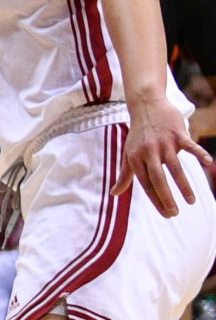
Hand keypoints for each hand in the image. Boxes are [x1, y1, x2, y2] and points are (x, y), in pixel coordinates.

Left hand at [123, 97, 211, 218]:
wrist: (146, 105)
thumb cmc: (138, 135)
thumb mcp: (128, 154)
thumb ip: (124, 175)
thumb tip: (114, 194)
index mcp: (136, 159)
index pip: (146, 184)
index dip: (156, 200)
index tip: (166, 214)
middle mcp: (149, 152)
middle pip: (158, 179)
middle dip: (166, 198)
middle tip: (174, 213)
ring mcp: (164, 143)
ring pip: (175, 167)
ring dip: (184, 185)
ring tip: (191, 201)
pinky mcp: (178, 134)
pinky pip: (190, 146)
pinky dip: (199, 154)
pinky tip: (208, 163)